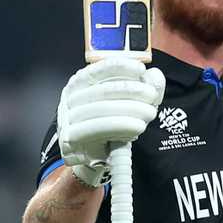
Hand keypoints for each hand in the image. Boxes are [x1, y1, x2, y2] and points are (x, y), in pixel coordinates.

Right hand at [56, 58, 165, 185]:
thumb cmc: (111, 123)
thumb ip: (144, 86)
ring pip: (102, 109)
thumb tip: (155, 75)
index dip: (121, 66)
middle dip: (132, 90)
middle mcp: (70, 97)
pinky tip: (138, 126)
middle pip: (103, 90)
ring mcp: (68, 117)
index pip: (98, 69)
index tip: (141, 69)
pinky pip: (98, 129)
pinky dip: (122, 125)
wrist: (96, 155)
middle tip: (152, 95)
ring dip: (131, 109)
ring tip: (150, 112)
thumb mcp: (129, 101)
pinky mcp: (72, 137)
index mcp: (80, 83)